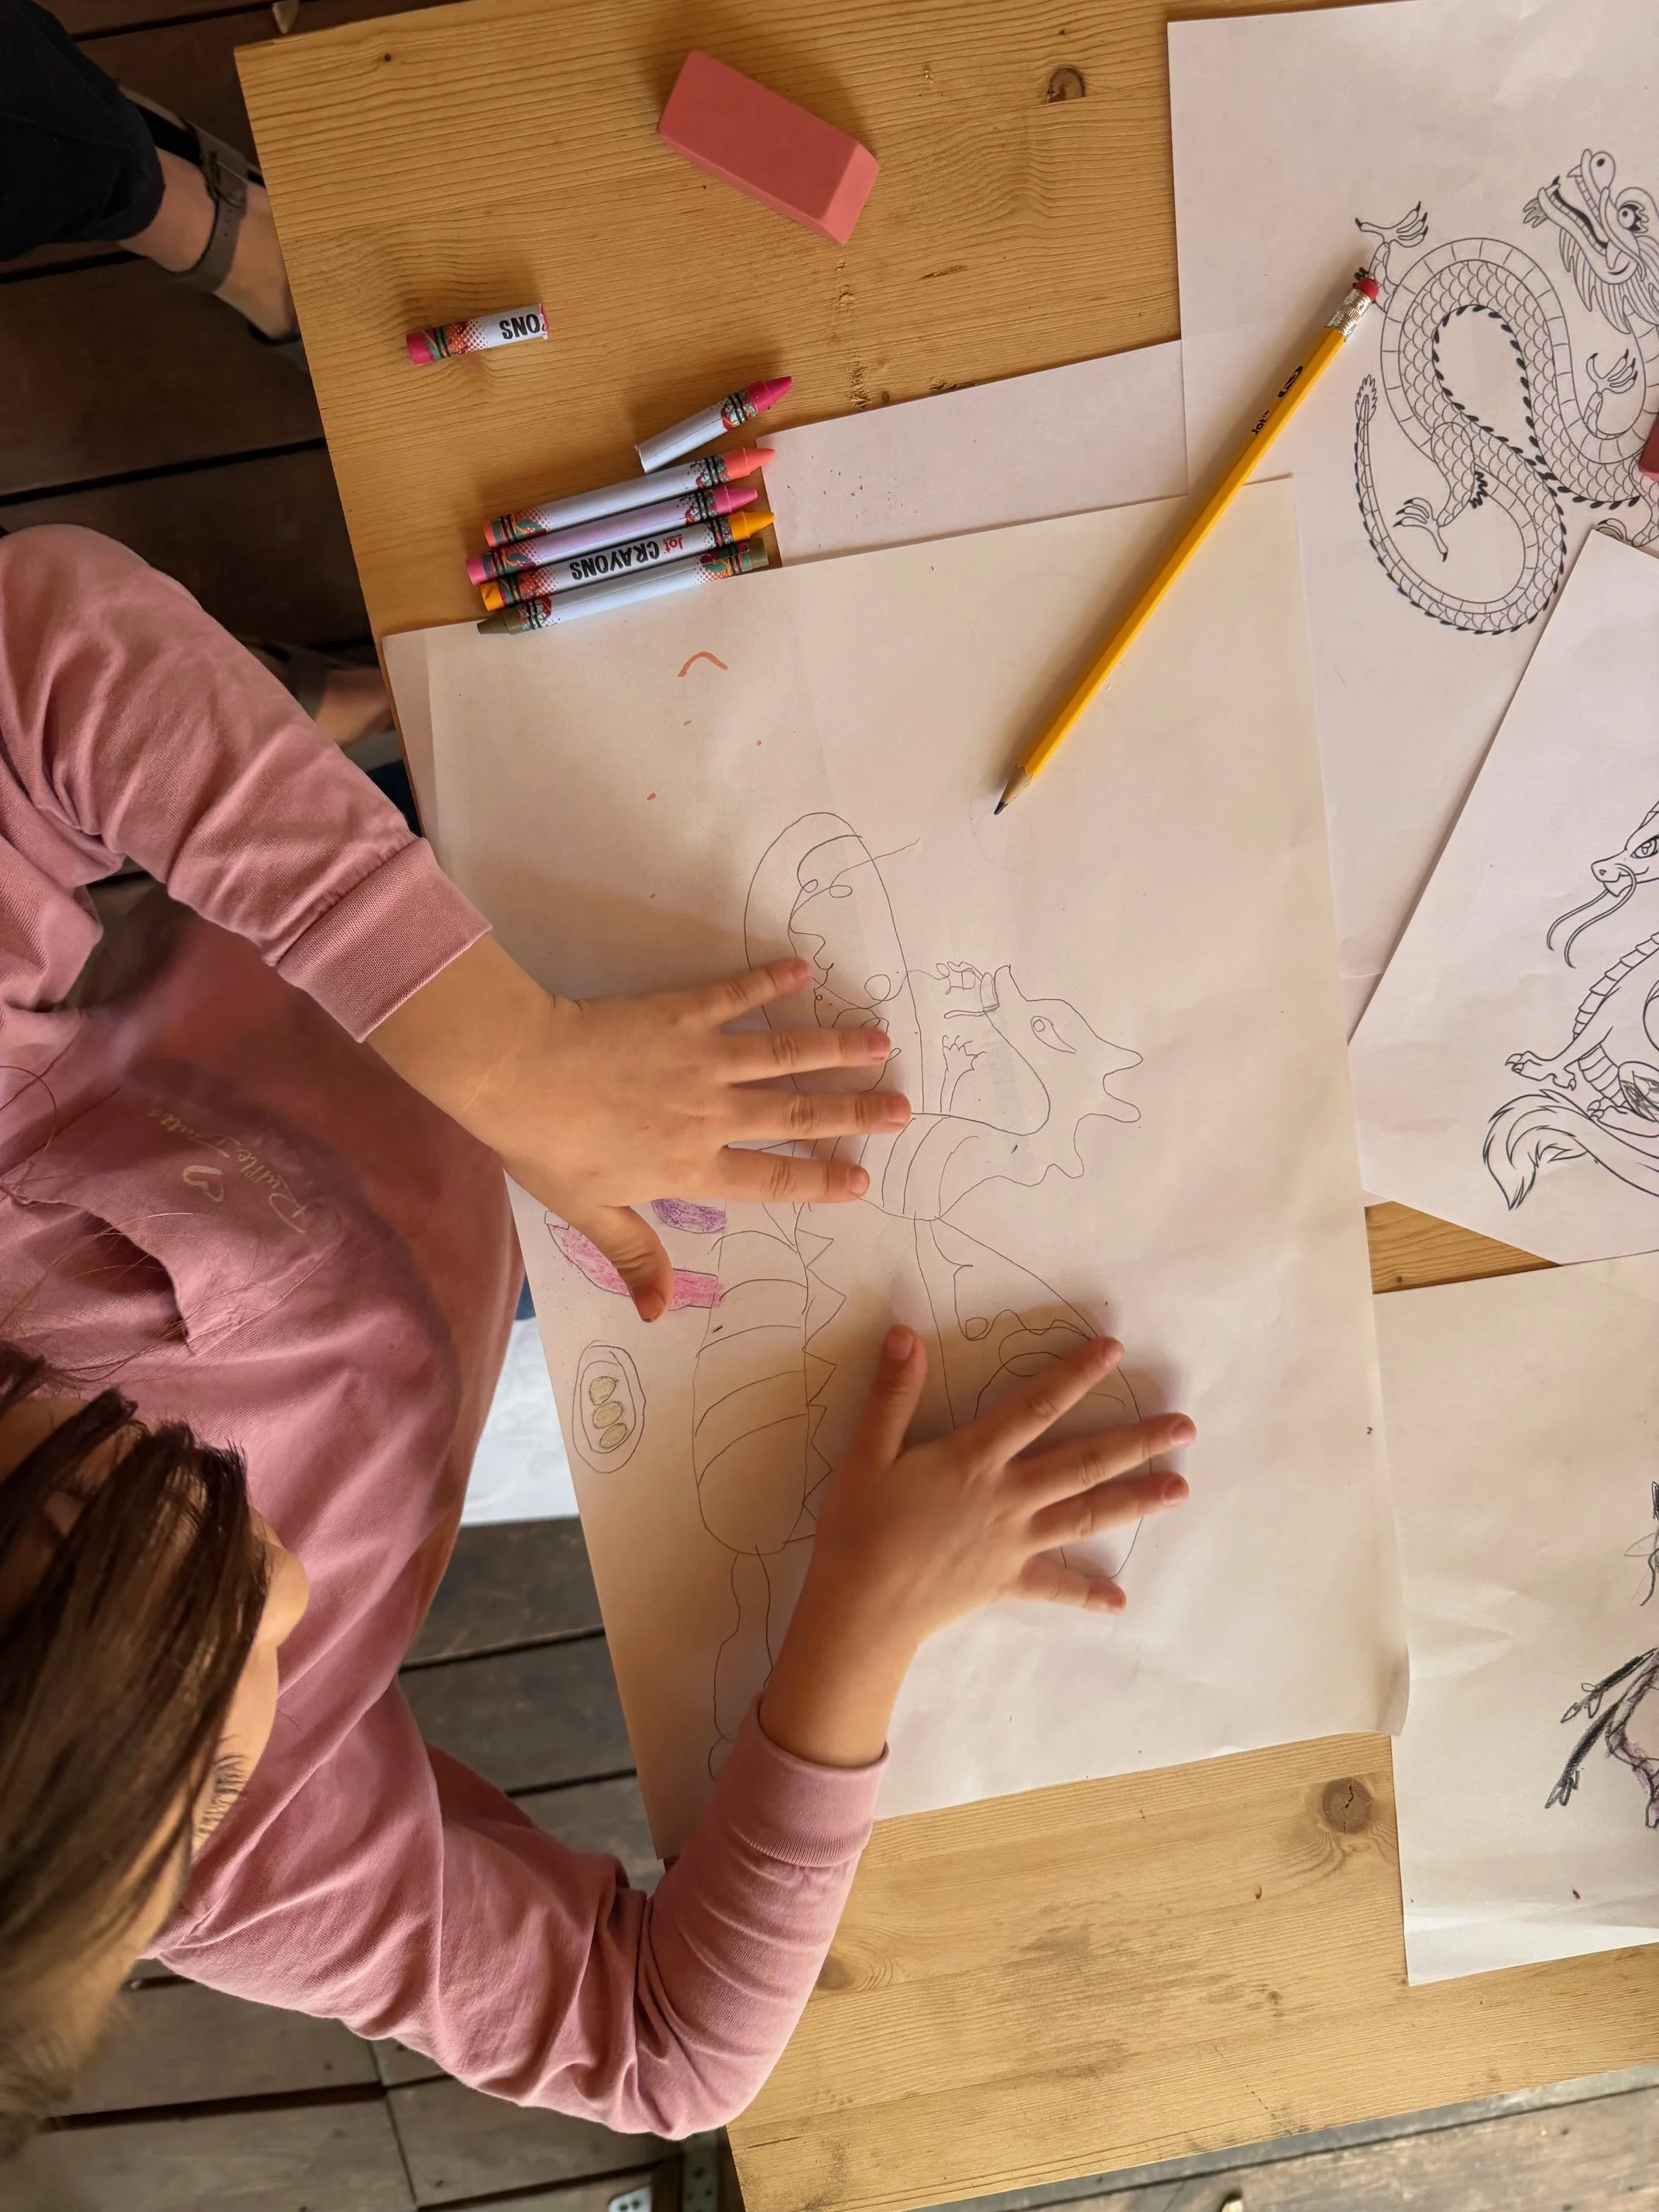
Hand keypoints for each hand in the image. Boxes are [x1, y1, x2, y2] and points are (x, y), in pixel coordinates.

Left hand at [369, 938, 910, 1317]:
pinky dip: (769, 981)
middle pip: (797, 1116)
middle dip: (855, 1113)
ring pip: (783, 1055)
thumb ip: (635, 1256)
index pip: (770, 1180)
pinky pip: (735, 995)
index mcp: (691, 1166)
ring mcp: (701, 1059)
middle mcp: (711, 1114)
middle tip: (902, 1109)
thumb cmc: (549, 1148)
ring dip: (835, 1048)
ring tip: (880, 1042)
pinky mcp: (683, 1013)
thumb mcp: (590, 1213)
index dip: (819, 1182)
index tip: (862, 1180)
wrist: (519, 1073)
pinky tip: (802, 969)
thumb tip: (659, 1312)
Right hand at [759, 1327, 1193, 1766]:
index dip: (1074, 1375)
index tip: (1114, 1350)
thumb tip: (906, 1333)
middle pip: (1083, 1462)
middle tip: (1185, 1427)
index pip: (1035, 1407)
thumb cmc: (859, 1527)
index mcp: (974, 1460)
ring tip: (1180, 1489)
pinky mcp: (1007, 1581)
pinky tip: (1119, 1600)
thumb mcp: (866, 1452)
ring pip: (1086, 1515)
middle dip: (1136, 1442)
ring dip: (1135, 1501)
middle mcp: (1007, 1497)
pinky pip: (1054, 1587)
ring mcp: (1014, 1542)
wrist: (861, 1608)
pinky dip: (1086, 1594)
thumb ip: (893, 1393)